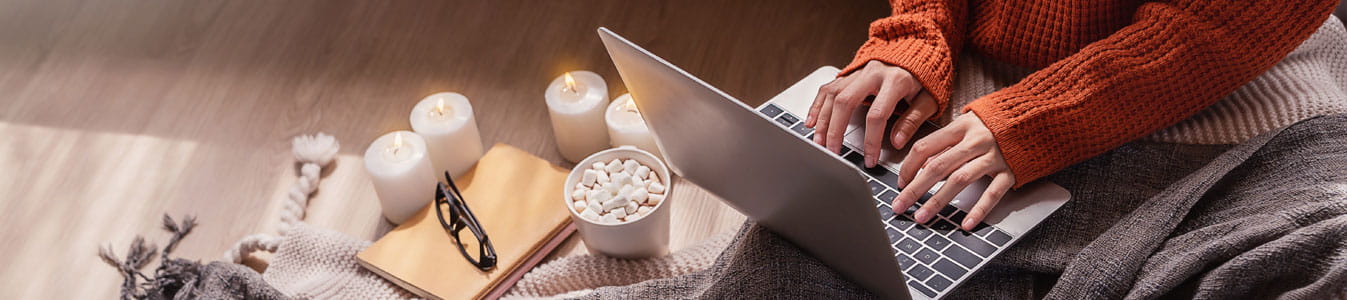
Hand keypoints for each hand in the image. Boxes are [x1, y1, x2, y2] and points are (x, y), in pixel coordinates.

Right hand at [805, 61, 936, 167]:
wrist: (917, 49)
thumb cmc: (924, 78)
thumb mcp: (928, 100)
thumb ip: (912, 120)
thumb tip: (896, 141)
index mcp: (896, 80)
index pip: (877, 115)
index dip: (871, 140)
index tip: (869, 159)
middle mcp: (873, 73)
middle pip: (846, 102)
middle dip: (836, 130)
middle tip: (833, 152)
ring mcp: (858, 71)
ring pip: (833, 95)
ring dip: (823, 121)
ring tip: (819, 142)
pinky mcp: (849, 73)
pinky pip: (828, 89)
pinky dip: (817, 106)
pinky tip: (811, 122)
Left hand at [891, 113, 1013, 230]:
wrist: (1038, 116)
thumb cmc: (998, 122)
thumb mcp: (968, 124)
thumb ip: (946, 144)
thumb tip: (921, 168)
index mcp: (960, 126)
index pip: (925, 147)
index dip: (908, 167)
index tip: (900, 184)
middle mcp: (975, 140)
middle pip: (938, 166)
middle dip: (914, 189)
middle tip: (899, 206)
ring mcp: (994, 155)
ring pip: (960, 180)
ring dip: (938, 201)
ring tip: (922, 217)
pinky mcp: (1011, 169)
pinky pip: (993, 192)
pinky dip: (979, 209)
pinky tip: (966, 224)